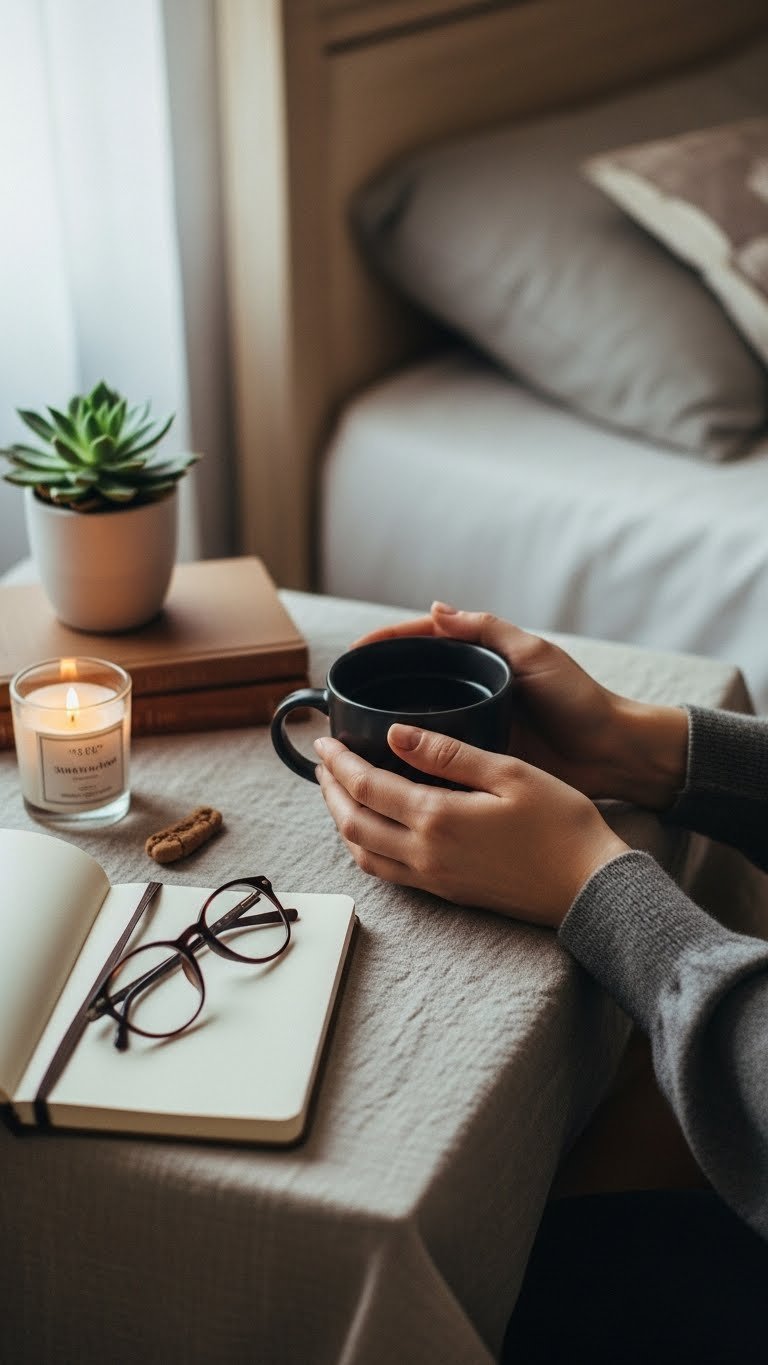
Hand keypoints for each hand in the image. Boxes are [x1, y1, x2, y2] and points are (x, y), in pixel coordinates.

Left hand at [314, 726, 626, 927]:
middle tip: (323, 764)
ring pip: (363, 853)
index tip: (325, 740)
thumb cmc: (561, 823)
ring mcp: (434, 879)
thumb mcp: (509, 773)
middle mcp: (425, 854)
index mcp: (436, 818)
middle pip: (352, 823)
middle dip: (330, 791)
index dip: (338, 762)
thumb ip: (448, 753)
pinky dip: (366, 846)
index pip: (365, 787)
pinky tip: (375, 828)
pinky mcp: (447, 893)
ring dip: (343, 821)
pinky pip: (387, 871)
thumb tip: (395, 734)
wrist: (591, 887)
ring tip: (340, 792)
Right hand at [353, 603, 688, 808]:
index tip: (352, 656)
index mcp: (480, 659)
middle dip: (374, 686)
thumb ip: (489, 630)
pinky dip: (406, 760)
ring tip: (350, 736)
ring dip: (383, 725)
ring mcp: (470, 726)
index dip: (384, 646)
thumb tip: (436, 607)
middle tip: (339, 700)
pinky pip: (433, 757)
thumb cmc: (580, 700)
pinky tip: (382, 769)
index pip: (421, 644)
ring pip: (414, 721)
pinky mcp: (476, 760)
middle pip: (409, 682)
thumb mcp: (536, 655)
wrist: (611, 754)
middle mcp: (470, 690)